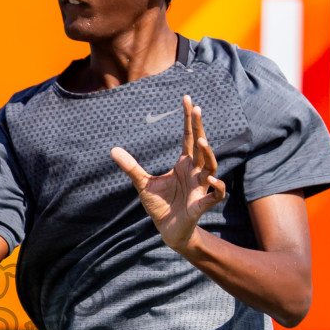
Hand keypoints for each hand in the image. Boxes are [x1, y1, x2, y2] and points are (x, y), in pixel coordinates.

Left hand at [110, 94, 226, 251]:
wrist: (168, 230)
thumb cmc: (160, 205)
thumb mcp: (142, 183)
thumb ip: (131, 167)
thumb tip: (113, 150)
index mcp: (184, 164)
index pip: (188, 137)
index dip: (189, 120)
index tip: (187, 99)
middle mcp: (195, 172)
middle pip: (201, 146)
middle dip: (199, 128)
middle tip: (197, 109)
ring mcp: (200, 188)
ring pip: (210, 167)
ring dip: (208, 155)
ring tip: (201, 142)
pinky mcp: (201, 205)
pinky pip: (214, 195)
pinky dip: (217, 187)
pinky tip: (212, 179)